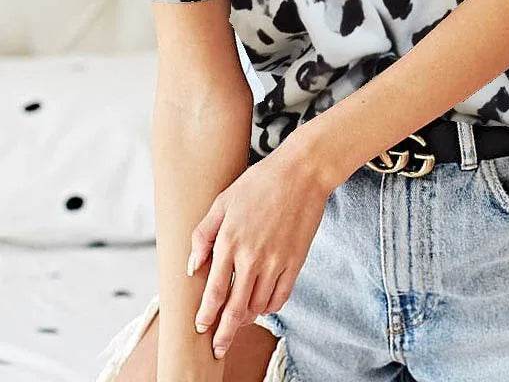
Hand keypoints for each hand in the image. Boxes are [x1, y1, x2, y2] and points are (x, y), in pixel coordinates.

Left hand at [186, 138, 331, 360]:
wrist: (301, 173)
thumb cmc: (259, 182)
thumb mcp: (223, 200)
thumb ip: (203, 234)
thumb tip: (193, 266)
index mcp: (230, 241)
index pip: (214, 291)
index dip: (206, 315)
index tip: (201, 329)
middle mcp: (252, 257)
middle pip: (236, 308)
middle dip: (224, 332)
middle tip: (217, 348)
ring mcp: (276, 261)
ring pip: (258, 306)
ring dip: (247, 318)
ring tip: (239, 322)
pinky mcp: (295, 262)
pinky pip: (281, 296)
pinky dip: (270, 307)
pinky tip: (262, 306)